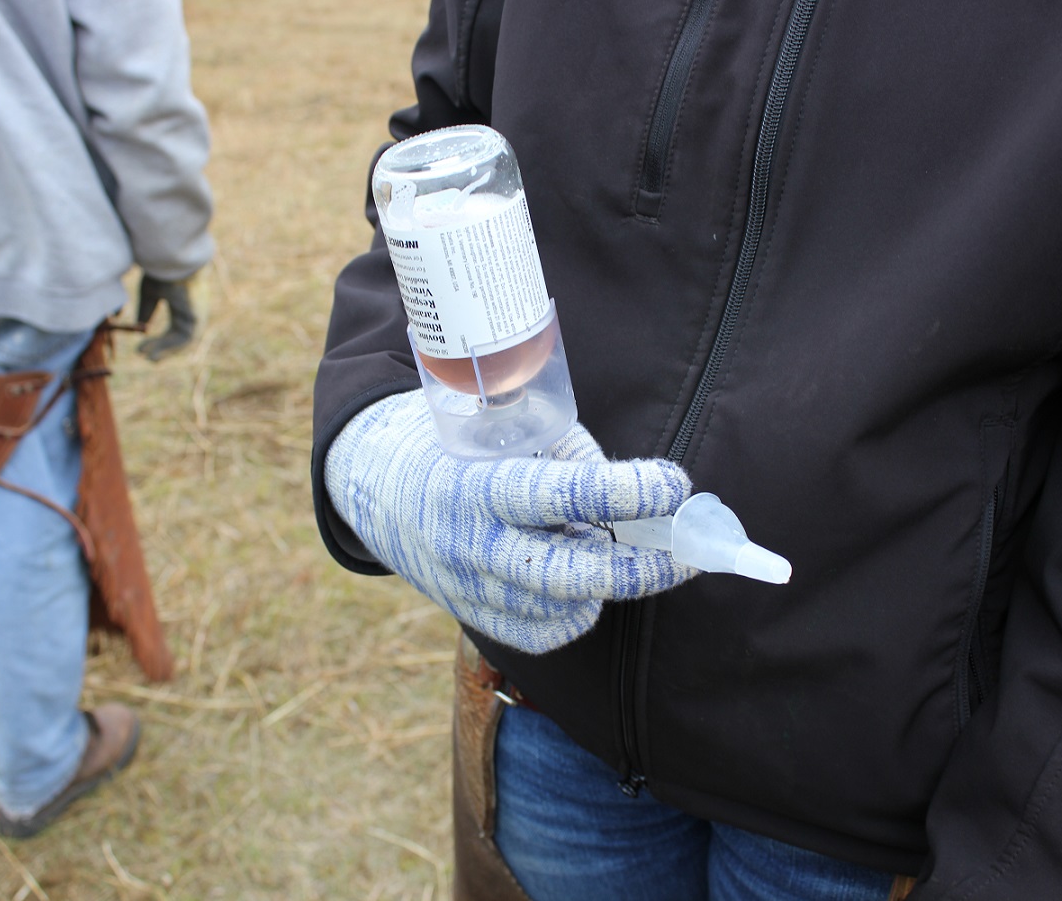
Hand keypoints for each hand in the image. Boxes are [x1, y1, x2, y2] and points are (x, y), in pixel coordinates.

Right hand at [135, 275, 196, 360]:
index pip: (175, 329)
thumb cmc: (162, 270)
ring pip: (183, 341)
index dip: (160, 340)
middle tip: (147, 357)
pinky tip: (155, 353)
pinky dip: (170, 348)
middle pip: (180, 337)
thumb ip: (147, 309)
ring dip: (166, 351)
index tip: (142, 348)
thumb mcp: (150, 292)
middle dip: (163, 348)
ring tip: (149, 358)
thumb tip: (141, 326)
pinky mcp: (196, 318)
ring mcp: (197, 315)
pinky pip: (186, 340)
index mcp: (183, 304)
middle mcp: (192, 312)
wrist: (172, 259)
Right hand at [324, 391, 695, 652]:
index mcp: (474, 486)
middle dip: (643, 568)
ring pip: (567, 607)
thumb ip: (570, 461)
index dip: (623, 492)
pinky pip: (545, 633)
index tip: (675, 484)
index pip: (557, 495)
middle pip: (571, 576)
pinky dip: (577, 611)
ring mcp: (469, 589)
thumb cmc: (454, 442)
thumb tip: (647, 497)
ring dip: (608, 579)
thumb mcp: (504, 428)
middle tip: (690, 551)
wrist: (372, 485)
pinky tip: (580, 579)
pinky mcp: (472, 616)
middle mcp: (470, 546)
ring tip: (612, 545)